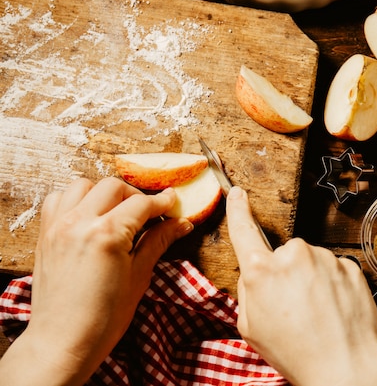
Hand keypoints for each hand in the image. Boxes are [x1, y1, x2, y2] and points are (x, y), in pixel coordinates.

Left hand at [0, 177, 193, 385]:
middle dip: (135, 196)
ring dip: (104, 193)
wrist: (63, 342)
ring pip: (83, 185)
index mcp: (107, 234)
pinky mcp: (45, 234)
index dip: (162, 203)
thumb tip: (181, 224)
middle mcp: (79, 223)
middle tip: (148, 213)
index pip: (141, 204)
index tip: (173, 204)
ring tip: (117, 212)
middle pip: (113, 187)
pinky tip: (90, 216)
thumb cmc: (103, 317)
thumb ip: (158, 242)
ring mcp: (58, 226)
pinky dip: (76, 199)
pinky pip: (58, 199)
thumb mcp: (139, 277)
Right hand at [226, 186, 376, 385]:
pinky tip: (334, 310)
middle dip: (287, 275)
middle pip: (285, 256)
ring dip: (313, 281)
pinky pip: (335, 270)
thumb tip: (258, 275)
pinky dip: (334, 286)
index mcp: (262, 270)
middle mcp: (294, 255)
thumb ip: (249, 291)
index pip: (245, 231)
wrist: (343, 366)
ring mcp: (325, 258)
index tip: (236, 193)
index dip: (238, 210)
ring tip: (317, 314)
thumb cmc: (294, 352)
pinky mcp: (349, 266)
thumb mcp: (250, 327)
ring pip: (312, 263)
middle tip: (294, 309)